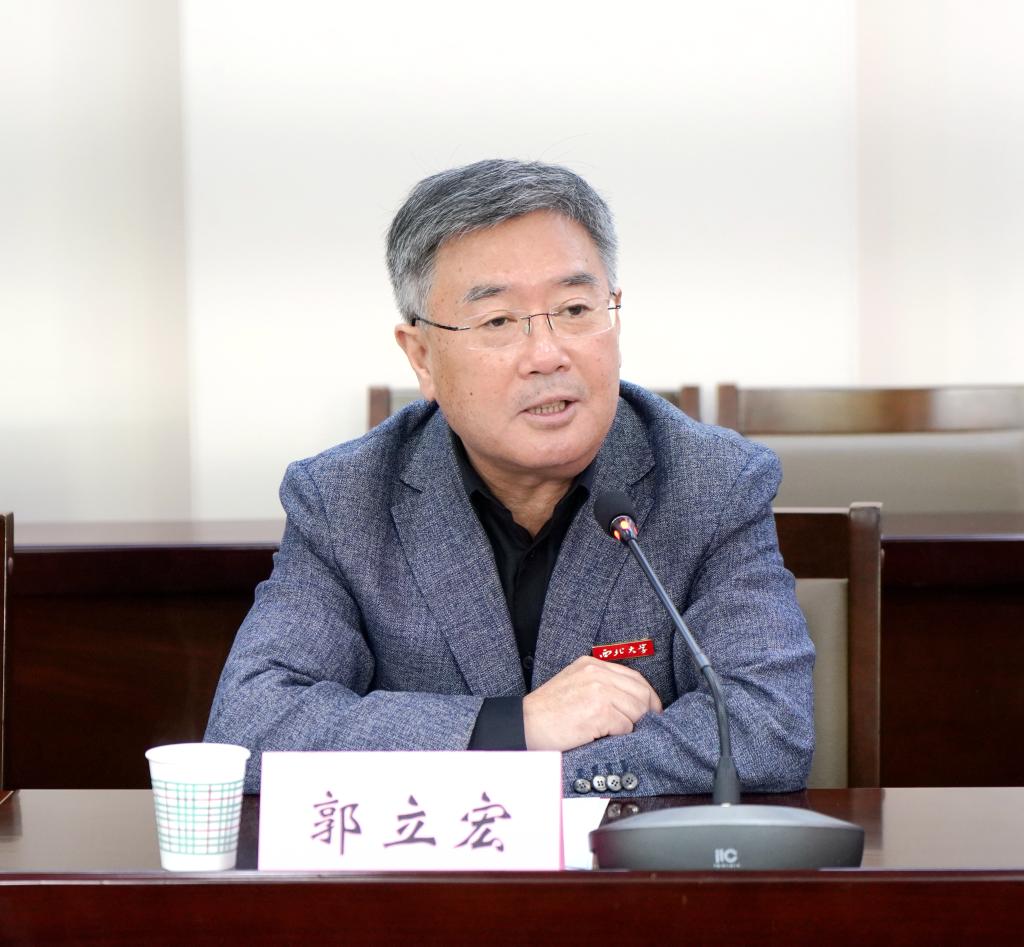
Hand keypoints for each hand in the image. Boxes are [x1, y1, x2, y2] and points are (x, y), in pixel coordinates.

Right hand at [523, 656, 662, 751]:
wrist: (526, 724)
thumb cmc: (547, 710)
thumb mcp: (574, 682)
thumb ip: (599, 683)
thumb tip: (630, 699)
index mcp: (591, 664)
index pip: (634, 676)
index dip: (647, 695)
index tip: (651, 709)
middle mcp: (597, 673)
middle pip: (641, 692)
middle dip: (646, 712)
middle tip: (644, 725)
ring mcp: (598, 692)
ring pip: (637, 710)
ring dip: (631, 725)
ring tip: (616, 731)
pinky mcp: (599, 712)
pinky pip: (625, 726)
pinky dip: (620, 735)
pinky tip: (604, 736)